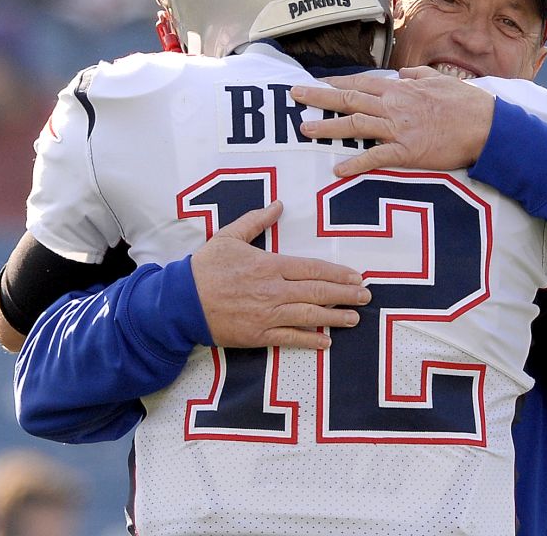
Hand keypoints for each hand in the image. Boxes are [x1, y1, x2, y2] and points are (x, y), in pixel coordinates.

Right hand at [191, 201, 369, 348]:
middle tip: (366, 296)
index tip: (356, 277)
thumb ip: (256, 220)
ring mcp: (267, 315)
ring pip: (309, 316)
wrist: (180, 302)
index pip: (313, 269)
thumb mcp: (229, 236)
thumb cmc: (205, 268)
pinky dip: (310, 340)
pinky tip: (326, 342)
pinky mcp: (258, 336)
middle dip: (346, 294)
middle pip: (318, 292)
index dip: (338, 274)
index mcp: (269, 265)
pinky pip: (289, 338)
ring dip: (335, 317)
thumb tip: (277, 204)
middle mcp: (274, 291)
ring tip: (354, 318)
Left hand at [289, 66, 494, 176]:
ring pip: (355, 125)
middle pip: (349, 98)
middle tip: (294, 95)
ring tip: (304, 129)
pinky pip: (376, 157)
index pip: (362, 82)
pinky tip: (338, 169)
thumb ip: (417, 76)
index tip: (318, 83)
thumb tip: (402, 74)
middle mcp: (395, 106)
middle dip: (319, 97)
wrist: (487, 126)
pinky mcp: (408, 152)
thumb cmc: (467, 103)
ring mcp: (399, 129)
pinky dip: (356, 163)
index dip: (337, 82)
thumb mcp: (440, 80)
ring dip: (328, 127)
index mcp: (401, 88)